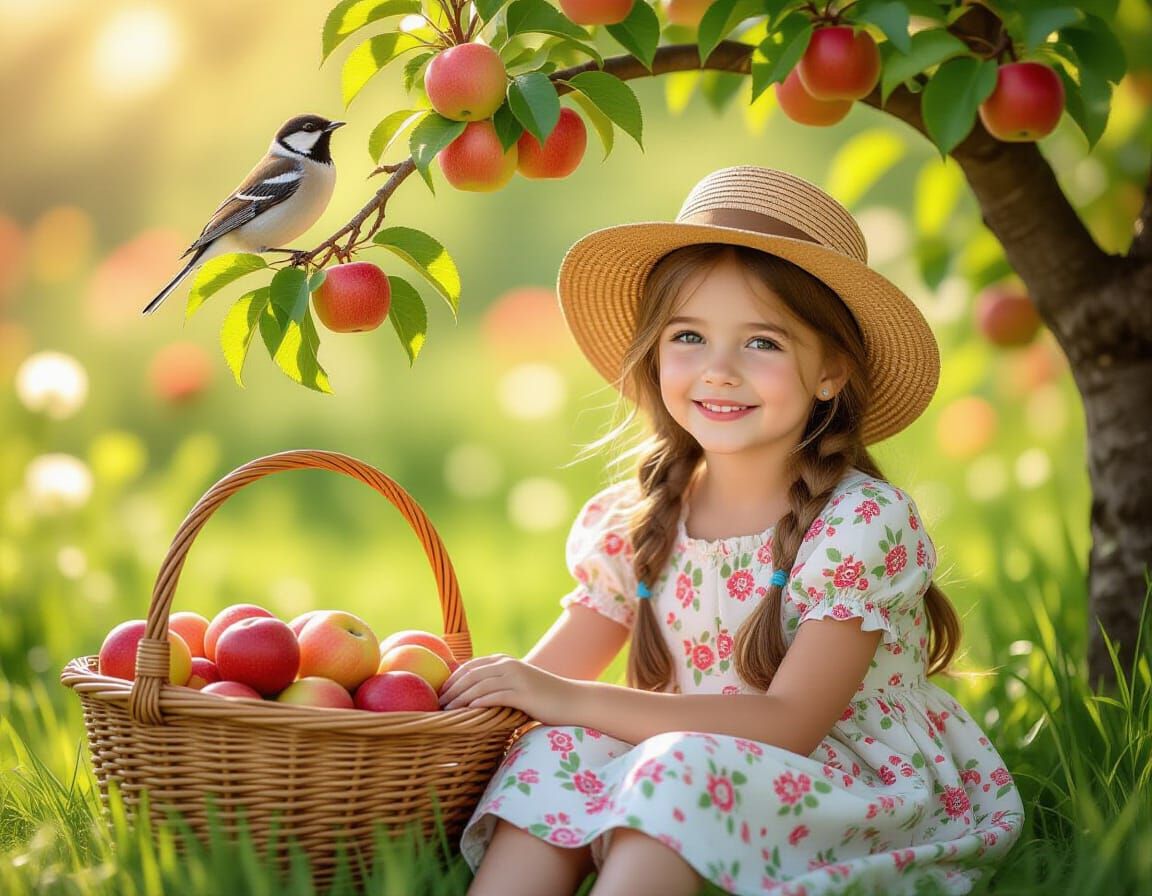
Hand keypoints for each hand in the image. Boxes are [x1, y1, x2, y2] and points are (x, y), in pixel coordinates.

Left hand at [438, 654, 578, 723]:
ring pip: (479, 685)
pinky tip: (467, 710)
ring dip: (460, 698)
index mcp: (504, 661)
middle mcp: (508, 665)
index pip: (470, 666)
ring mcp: (516, 678)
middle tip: (438, 703)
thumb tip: (470, 696)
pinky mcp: (523, 693)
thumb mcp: (517, 685)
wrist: (572, 701)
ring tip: (447, 710)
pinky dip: (478, 702)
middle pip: (471, 674)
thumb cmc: (542, 698)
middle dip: (451, 688)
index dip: (452, 678)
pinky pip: (494, 696)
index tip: (439, 692)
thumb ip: (497, 685)